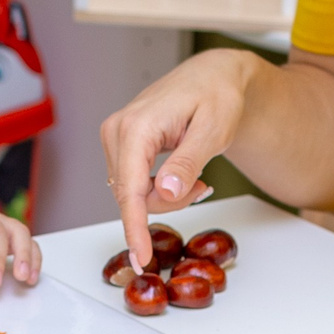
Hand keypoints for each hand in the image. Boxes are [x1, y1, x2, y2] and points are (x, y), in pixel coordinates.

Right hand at [101, 49, 254, 265]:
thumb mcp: (213, 131)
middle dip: (167, 204)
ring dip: (164, 197)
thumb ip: (187, 163)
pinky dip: (157, 188)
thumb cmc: (218, 96)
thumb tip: (164, 192)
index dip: (134, 227)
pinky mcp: (120, 142)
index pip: (129, 189)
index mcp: (137, 126)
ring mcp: (116, 135)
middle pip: (131, 195)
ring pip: (131, 192)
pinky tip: (180, 176)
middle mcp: (118, 129)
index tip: (139, 257)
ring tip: (196, 178)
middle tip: (203, 188)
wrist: (214, 76)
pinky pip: (132, 182)